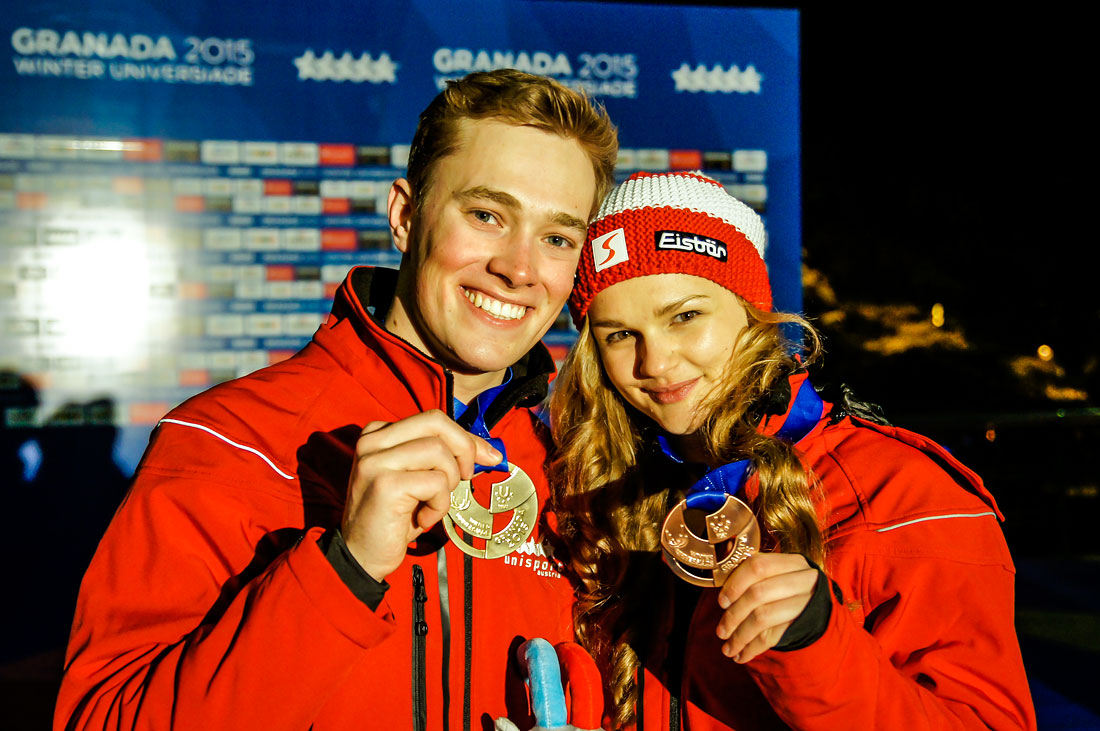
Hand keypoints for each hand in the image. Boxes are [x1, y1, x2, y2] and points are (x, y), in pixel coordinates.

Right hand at [341, 410, 502, 581]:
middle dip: (465, 447)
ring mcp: (376, 461)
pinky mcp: (385, 484)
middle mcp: (372, 441)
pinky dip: (440, 504)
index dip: (465, 437)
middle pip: (436, 422)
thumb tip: (488, 453)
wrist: (361, 556)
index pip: (432, 419)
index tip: (487, 457)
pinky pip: (436, 483)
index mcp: (378, 434)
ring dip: (449, 482)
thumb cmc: (394, 518)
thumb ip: (444, 459)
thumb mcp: (419, 480)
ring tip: (433, 504)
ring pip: (438, 452)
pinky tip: (422, 520)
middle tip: (469, 476)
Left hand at [714, 552, 818, 662]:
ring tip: (727, 649)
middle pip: (757, 594)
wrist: (819, 609)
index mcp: (791, 563)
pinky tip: (741, 656)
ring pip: (763, 617)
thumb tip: (723, 599)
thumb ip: (754, 579)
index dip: (735, 584)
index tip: (721, 602)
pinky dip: (752, 648)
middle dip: (733, 615)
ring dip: (740, 636)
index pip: (757, 566)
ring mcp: (805, 603)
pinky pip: (772, 637)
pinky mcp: (804, 625)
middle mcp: (802, 580)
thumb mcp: (778, 576)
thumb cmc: (788, 590)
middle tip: (720, 632)